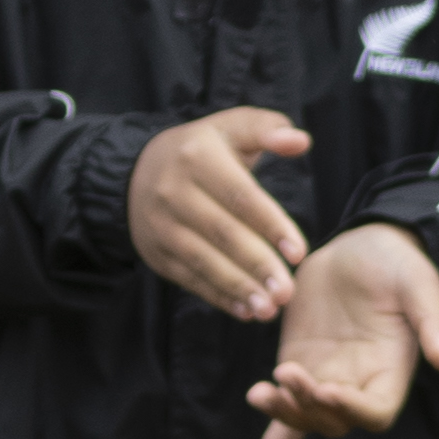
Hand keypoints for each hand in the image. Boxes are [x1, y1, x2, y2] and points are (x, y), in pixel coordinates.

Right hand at [128, 105, 311, 318]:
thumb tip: (301, 141)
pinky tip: (245, 310)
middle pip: (222, 233)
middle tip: (288, 292)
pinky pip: (189, 278)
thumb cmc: (203, 150)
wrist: (137, 171)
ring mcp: (160, 225)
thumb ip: (267, 129)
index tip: (299, 253)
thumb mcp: (230, 127)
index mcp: (197, 156)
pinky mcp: (155, 252)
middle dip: (257, 265)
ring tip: (269, 309)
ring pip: (203, 260)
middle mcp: (172, 190)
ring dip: (237, 288)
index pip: (240, 196)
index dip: (271, 225)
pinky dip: (218, 297)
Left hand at [246, 222, 438, 438]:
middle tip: (288, 375)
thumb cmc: (399, 265)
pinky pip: (285, 406)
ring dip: (283, 414)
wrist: (364, 246)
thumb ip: (432, 323)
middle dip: (309, 407)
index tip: (326, 388)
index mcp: (391, 372)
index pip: (375, 411)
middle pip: (334, 421)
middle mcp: (359, 383)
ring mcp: (326, 376)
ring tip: (262, 393)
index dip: (352, 409)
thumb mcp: (420, 286)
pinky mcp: (299, 363)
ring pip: (305, 418)